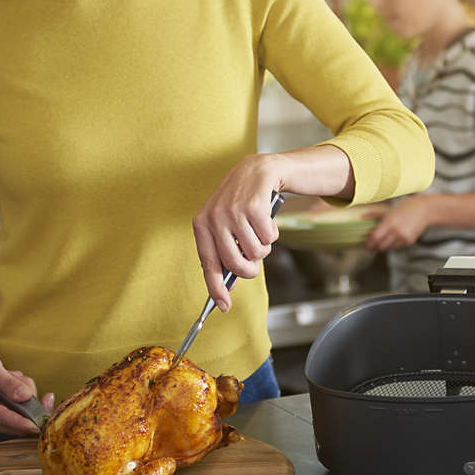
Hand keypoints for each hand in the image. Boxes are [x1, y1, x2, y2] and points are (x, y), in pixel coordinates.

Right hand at [0, 335, 55, 435]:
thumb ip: (9, 383)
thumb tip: (26, 397)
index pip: (5, 419)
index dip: (23, 423)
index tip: (38, 427)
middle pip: (17, 420)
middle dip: (26, 399)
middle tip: (18, 377)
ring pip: (21, 412)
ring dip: (23, 392)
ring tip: (9, 375)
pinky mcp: (0, 412)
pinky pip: (20, 406)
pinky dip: (21, 392)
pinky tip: (10, 379)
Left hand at [192, 154, 283, 311]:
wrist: (259, 169)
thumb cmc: (242, 200)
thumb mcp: (224, 220)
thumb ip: (223, 247)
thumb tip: (229, 283)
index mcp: (201, 223)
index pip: (208, 263)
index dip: (216, 287)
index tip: (223, 305)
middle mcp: (214, 217)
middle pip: (234, 263)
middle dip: (249, 270)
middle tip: (254, 264)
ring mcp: (234, 211)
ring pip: (255, 252)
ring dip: (263, 247)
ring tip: (260, 231)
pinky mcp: (254, 206)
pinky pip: (269, 237)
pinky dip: (273, 233)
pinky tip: (267, 219)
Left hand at [366, 195, 430, 250]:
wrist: (424, 210)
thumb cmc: (405, 207)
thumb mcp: (389, 209)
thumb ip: (374, 214)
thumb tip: (362, 216)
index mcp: (390, 222)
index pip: (375, 237)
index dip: (368, 243)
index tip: (364, 244)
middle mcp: (396, 231)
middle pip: (380, 245)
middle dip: (373, 247)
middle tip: (368, 246)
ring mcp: (404, 237)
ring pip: (388, 248)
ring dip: (381, 248)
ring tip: (377, 244)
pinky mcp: (409, 241)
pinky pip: (396, 247)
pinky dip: (391, 246)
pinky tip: (388, 242)